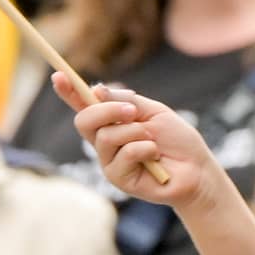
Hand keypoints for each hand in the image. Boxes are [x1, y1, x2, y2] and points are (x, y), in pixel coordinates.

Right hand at [67, 84, 215, 212]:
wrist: (196, 169)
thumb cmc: (177, 140)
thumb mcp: (153, 111)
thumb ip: (125, 101)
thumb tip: (97, 91)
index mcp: (112, 121)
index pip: (84, 106)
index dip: (69, 92)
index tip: (58, 76)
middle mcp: (105, 141)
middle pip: (83, 120)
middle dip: (106, 111)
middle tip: (133, 111)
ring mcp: (109, 161)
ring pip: (105, 137)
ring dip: (135, 132)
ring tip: (153, 140)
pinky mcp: (118, 178)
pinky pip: (123, 154)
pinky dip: (144, 149)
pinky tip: (155, 157)